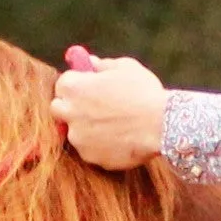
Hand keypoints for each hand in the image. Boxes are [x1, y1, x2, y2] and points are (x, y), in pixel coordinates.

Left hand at [53, 48, 167, 170]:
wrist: (162, 125)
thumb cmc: (144, 92)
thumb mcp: (126, 67)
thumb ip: (103, 65)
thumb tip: (92, 63)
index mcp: (75, 87)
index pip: (62, 84)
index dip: (76, 84)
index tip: (86, 87)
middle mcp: (70, 113)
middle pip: (58, 109)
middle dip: (70, 107)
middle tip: (91, 107)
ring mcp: (79, 138)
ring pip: (75, 132)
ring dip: (87, 128)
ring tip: (113, 125)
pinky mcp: (90, 157)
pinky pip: (91, 149)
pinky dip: (100, 145)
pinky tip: (120, 139)